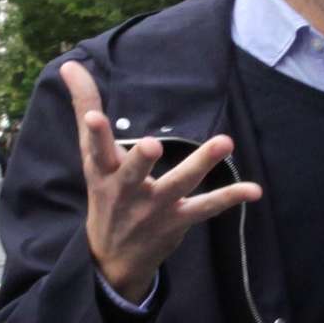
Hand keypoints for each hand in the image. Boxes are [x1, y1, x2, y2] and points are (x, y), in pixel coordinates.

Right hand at [61, 61, 261, 299]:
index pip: (95, 149)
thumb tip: (69, 65)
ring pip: (178, 184)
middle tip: (151, 144)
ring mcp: (154, 207)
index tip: (93, 117)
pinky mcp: (178, 220)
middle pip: (134, 172)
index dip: (95, 133)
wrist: (112, 257)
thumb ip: (84, 106)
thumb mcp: (91, 155)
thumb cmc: (105, 192)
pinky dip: (230, 198)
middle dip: (141, 160)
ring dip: (202, 163)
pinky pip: (206, 207)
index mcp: (103, 171)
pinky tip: (254, 190)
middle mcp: (126, 190)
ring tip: (225, 141)